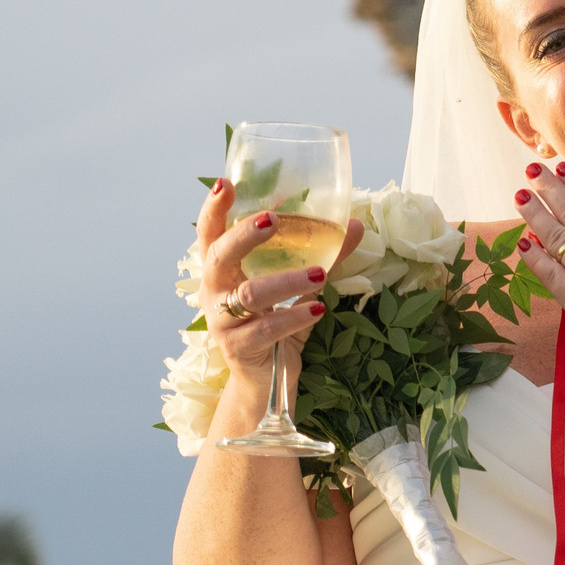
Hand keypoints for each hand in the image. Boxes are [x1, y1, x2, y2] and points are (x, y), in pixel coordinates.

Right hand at [195, 180, 361, 371]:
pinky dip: (294, 317)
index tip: (226, 183)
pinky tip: (317, 310)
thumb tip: (354, 224)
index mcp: (222, 271)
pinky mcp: (237, 347)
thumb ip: (321, 256)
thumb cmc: (276, 325)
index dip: (213, 208)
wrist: (266, 382)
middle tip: (271, 218)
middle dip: (243, 235)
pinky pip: (266, 328)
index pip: (209, 234)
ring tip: (318, 274)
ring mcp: (221, 321)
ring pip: (247, 294)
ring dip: (285, 281)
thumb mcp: (297, 288)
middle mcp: (213, 291)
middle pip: (218, 256)